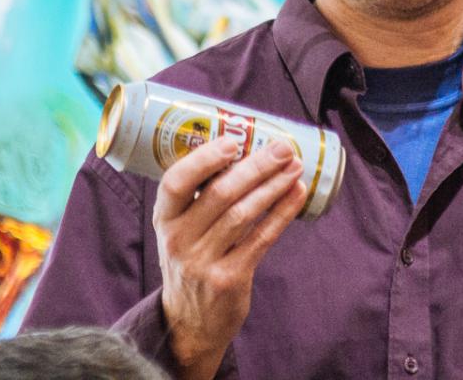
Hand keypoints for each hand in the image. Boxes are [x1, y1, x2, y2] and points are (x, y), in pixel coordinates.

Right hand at [153, 138, 307, 379]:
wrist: (189, 322)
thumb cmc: (191, 259)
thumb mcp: (180, 230)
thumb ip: (200, 197)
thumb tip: (246, 149)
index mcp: (164, 219)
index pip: (175, 183)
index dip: (204, 159)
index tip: (233, 141)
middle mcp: (179, 239)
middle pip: (220, 194)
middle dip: (256, 167)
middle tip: (282, 149)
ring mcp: (203, 262)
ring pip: (243, 214)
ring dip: (274, 186)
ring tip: (295, 167)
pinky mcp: (230, 278)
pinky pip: (261, 238)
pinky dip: (282, 213)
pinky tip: (297, 194)